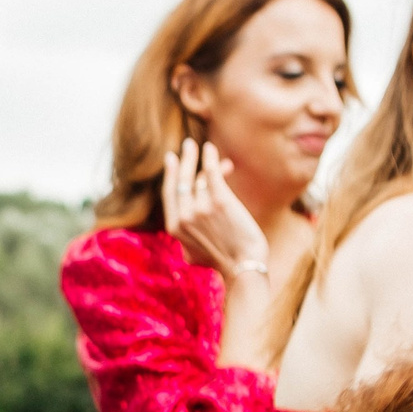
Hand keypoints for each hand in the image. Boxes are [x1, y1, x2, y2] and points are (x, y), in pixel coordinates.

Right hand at [161, 139, 269, 283]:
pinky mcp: (220, 201)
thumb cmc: (222, 262)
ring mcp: (201, 208)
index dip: (171, 174)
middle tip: (187, 145)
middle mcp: (185, 216)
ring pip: (200, 178)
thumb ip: (184, 243)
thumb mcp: (192, 255)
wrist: (243, 265)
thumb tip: (183, 239)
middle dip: (184, 160)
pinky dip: (209, 158)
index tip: (172, 159)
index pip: (169, 194)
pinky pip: (210, 172)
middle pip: (181, 181)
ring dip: (207, 163)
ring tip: (209, 152)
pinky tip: (210, 150)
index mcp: (175, 228)